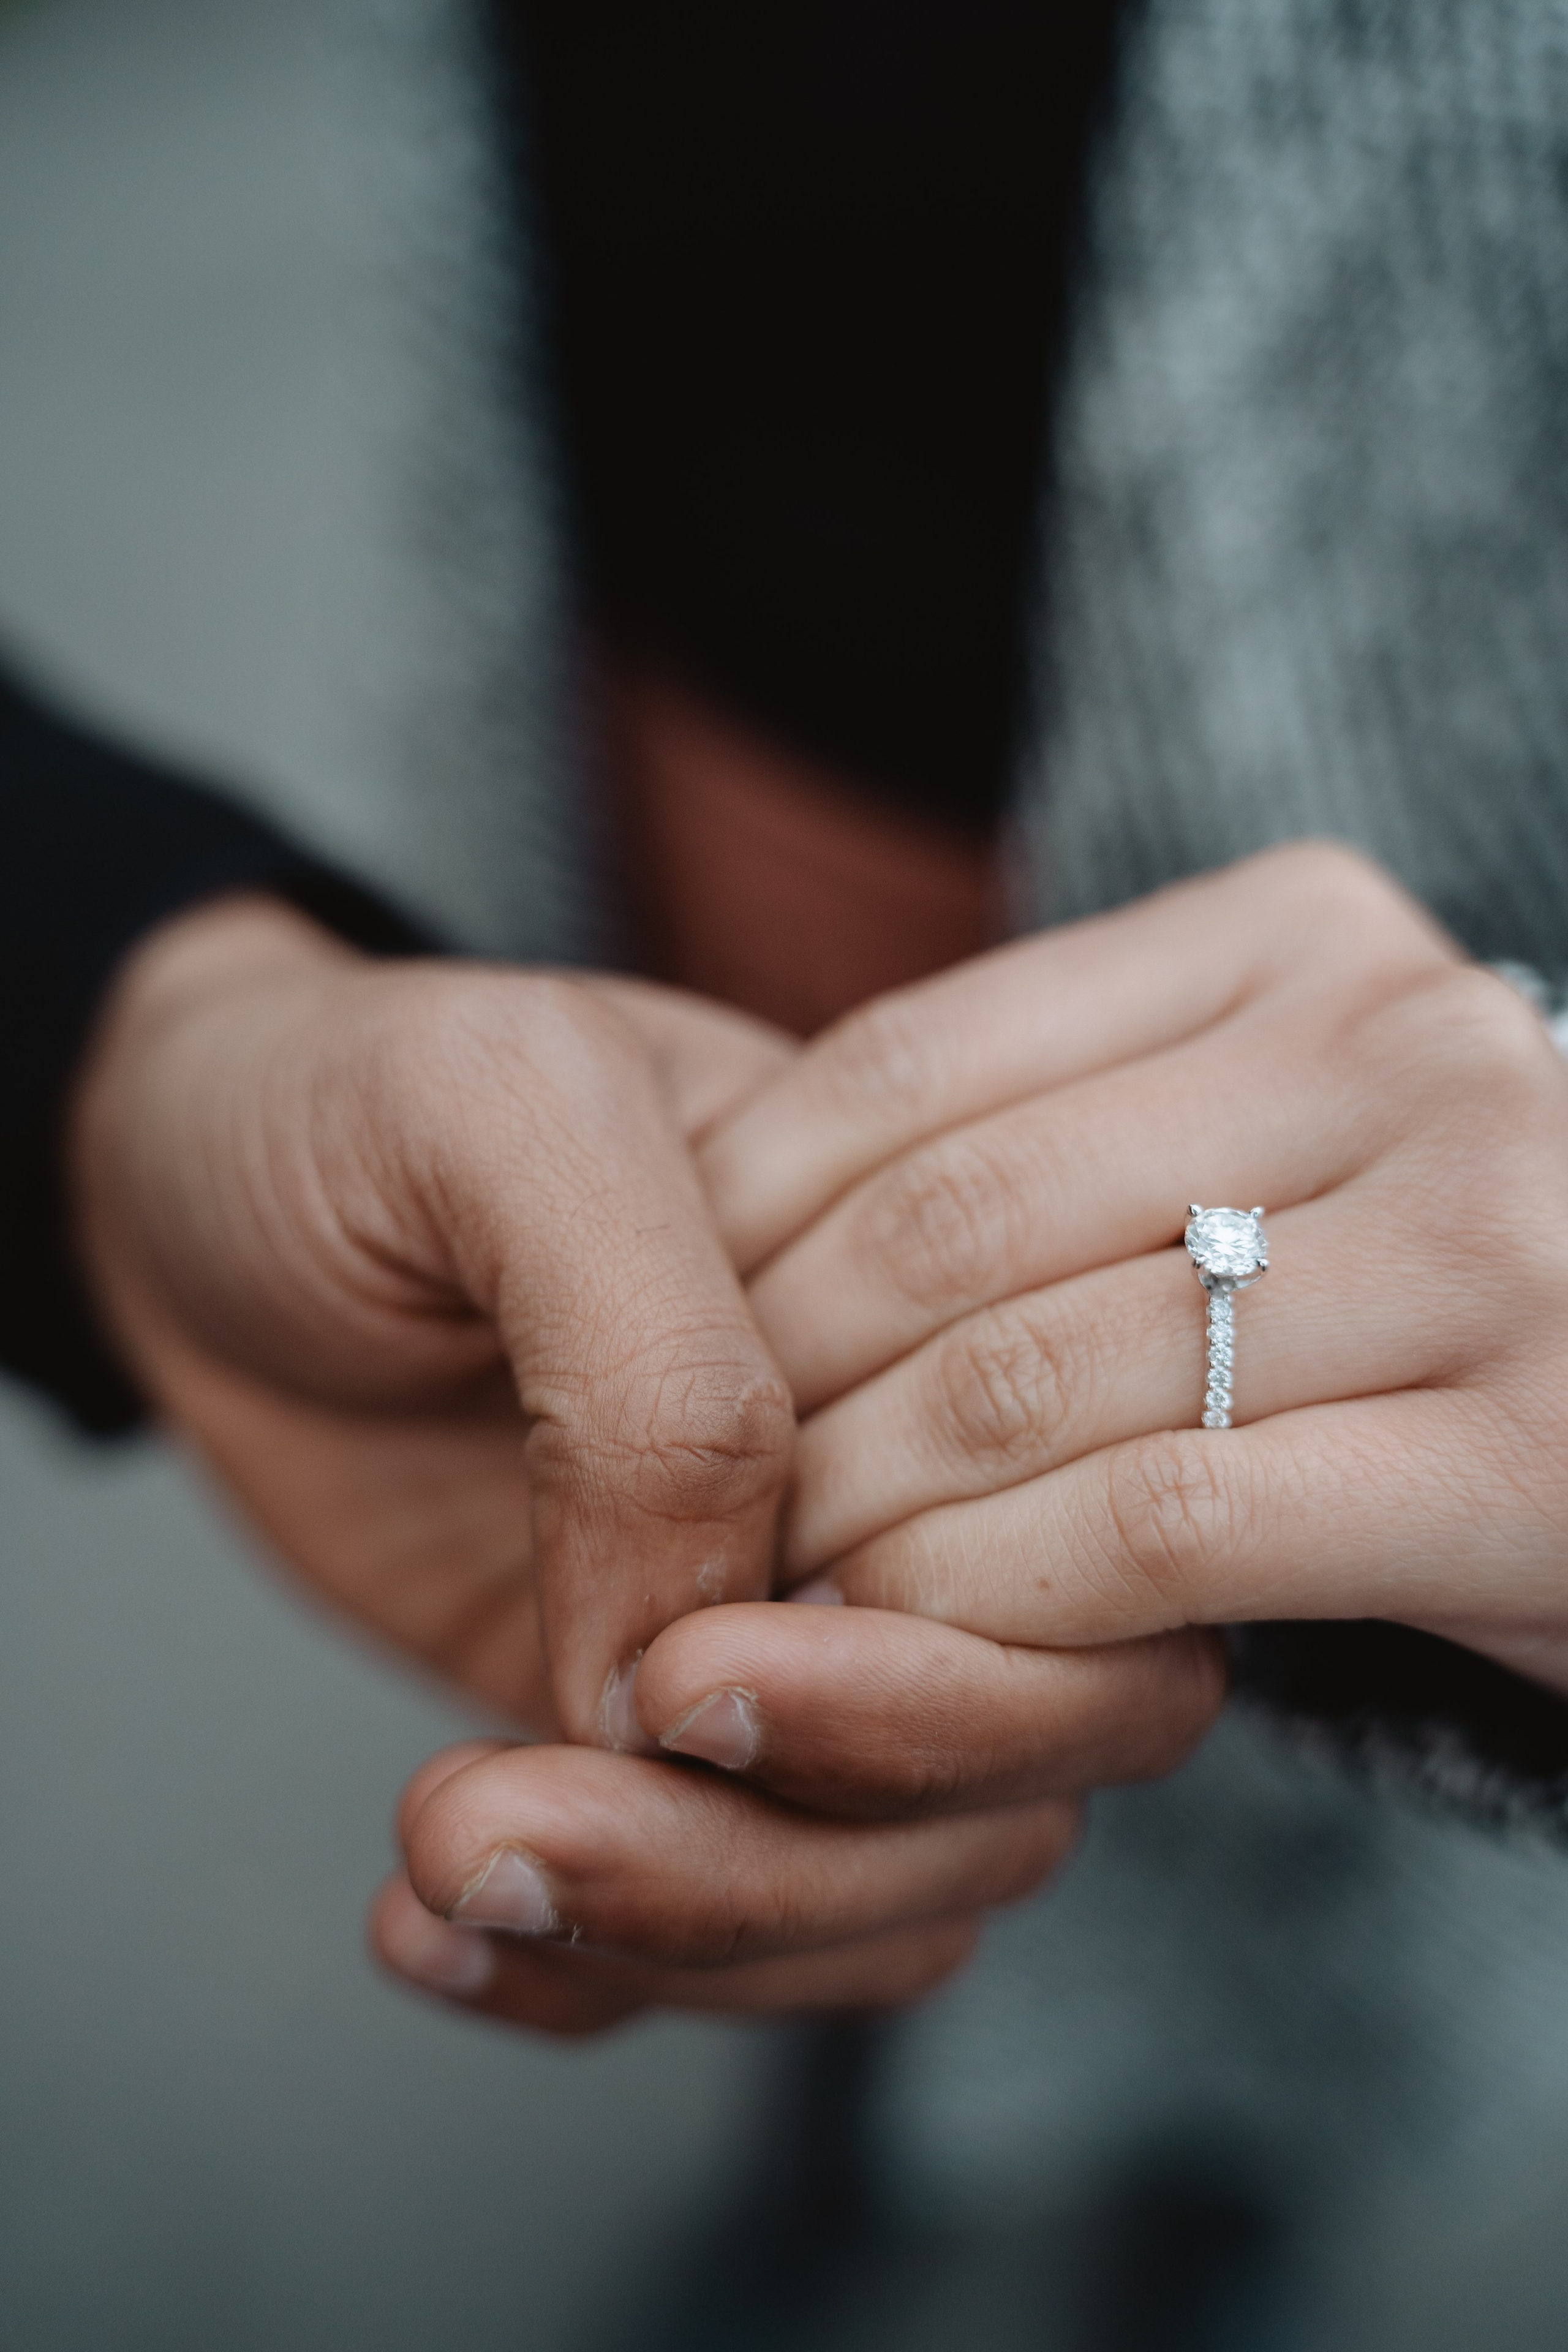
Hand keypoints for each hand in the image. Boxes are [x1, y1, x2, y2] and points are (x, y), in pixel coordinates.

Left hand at [78, 899, 1188, 2031]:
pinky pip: (725, 1938)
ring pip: (889, 1896)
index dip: (933, 1680)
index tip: (676, 1664)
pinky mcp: (664, 1738)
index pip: (1090, 1577)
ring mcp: (799, 1631)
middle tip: (508, 1806)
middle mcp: (916, 1496)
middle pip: (1018, 1783)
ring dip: (684, 1932)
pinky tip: (427, 1924)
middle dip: (793, 1853)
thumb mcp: (508, 1111)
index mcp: (959, 1320)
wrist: (197, 1184)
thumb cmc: (363, 1100)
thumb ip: (656, 1361)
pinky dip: (593, 1980)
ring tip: (440, 1855)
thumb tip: (700, 1648)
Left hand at [691, 841, 1567, 1692]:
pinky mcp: (1534, 1453)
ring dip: (850, 1514)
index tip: (653, 1339)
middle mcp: (1407, 1044)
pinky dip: (989, 1602)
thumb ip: (1070, 1123)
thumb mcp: (1270, 1137)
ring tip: (756, 1591)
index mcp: (1302, 933)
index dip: (731, 1214)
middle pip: (953, 1224)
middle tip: (676, 1500)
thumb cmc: (1429, 1291)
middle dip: (770, 1388)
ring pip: (1033, 1383)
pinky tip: (904, 1653)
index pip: (913, 1063)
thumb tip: (749, 1198)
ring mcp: (1492, 1239)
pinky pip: (1161, 1530)